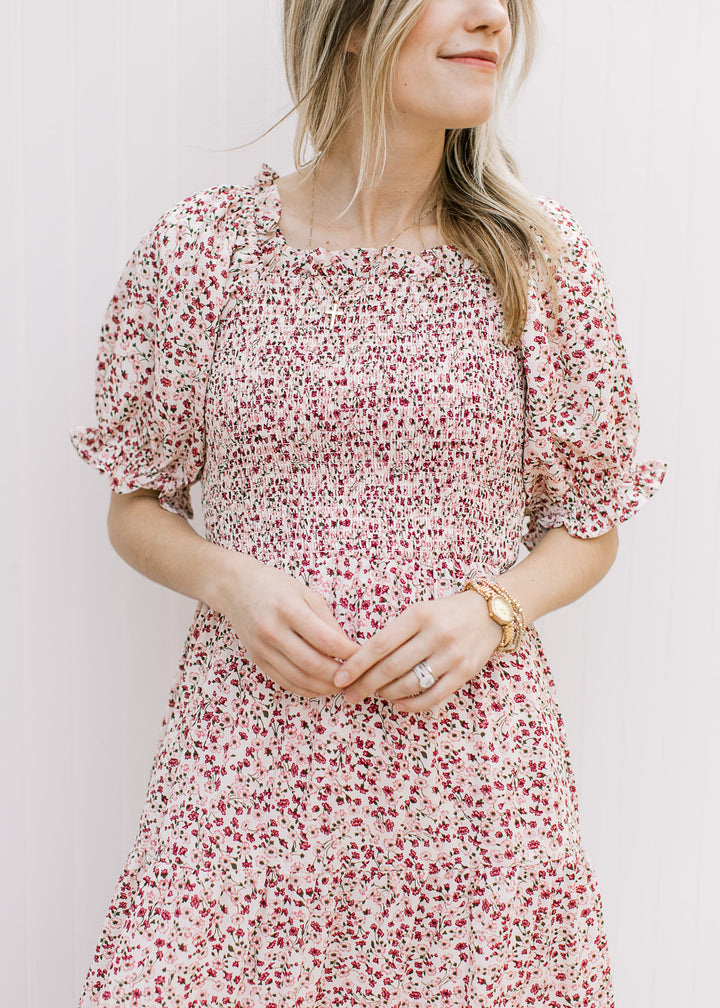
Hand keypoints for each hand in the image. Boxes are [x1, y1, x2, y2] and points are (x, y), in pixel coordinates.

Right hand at [215, 554, 360, 698]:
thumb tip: (348, 649)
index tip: (364, 656)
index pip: (326, 641)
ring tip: (343, 685)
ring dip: (325, 687)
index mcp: (289, 610)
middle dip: (340, 676)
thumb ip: (328, 622)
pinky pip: (285, 682)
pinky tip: (321, 687)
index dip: (349, 654)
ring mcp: (262, 648)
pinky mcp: (257, 660)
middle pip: (313, 665)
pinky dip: (306, 689)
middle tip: (357, 677)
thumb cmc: (276, 587)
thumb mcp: (307, 594)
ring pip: (299, 679)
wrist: (236, 588)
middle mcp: (273, 631)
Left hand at [332, 589, 503, 712]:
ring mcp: (451, 655)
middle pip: (391, 667)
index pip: (380, 644)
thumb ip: (395, 633)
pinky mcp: (465, 672)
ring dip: (387, 694)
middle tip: (349, 695)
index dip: (357, 664)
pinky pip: (434, 695)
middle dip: (366, 684)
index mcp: (418, 615)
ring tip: (375, 695)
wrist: (491, 612)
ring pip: (410, 683)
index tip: (340, 678)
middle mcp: (435, 634)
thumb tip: (362, 662)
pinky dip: (412, 704)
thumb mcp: (419, 612)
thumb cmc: (445, 613)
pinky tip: (398, 705)